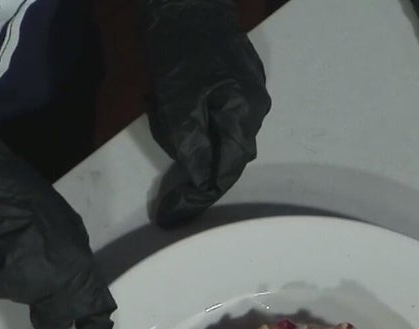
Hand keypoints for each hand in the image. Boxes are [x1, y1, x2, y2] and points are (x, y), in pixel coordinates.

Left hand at [137, 0, 271, 227]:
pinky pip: (219, 117)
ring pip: (222, 136)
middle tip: (166, 192)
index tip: (171, 217)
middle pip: (226, 156)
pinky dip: (198, 126)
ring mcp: (248, 94)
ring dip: (195, 146)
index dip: (198, 198)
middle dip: (196, 173)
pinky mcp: (236, 82)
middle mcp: (254, 109)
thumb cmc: (180, 49)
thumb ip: (191, 143)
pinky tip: (176, 114)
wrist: (186, 2)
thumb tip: (199, 180)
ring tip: (165, 134)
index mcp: (243, 115)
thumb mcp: (178, 100)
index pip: (225, 171)